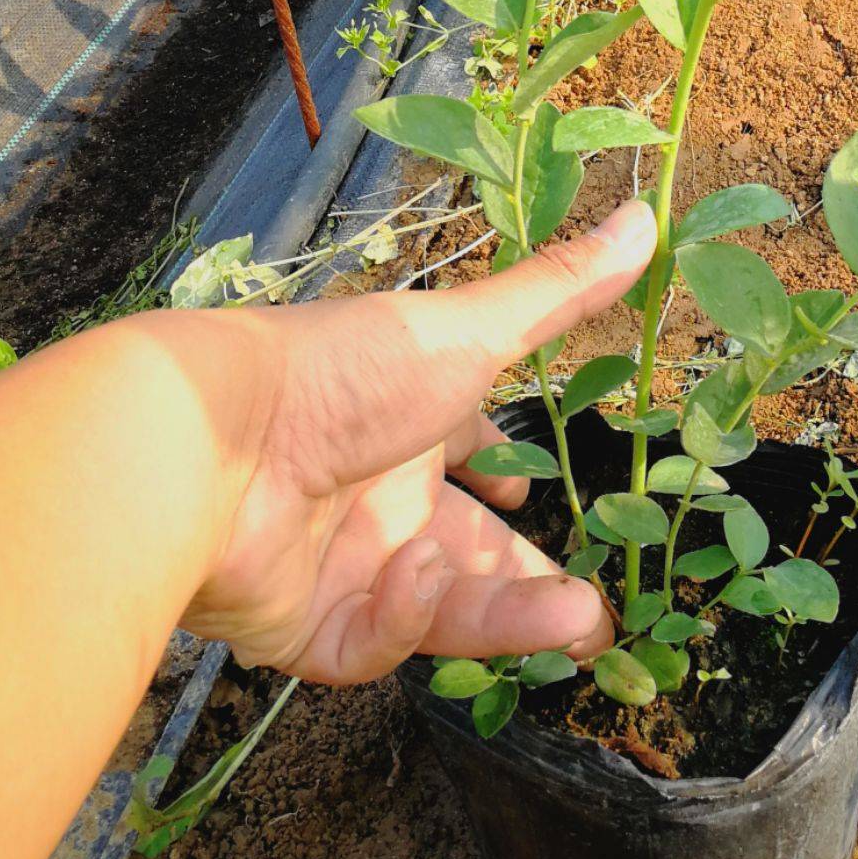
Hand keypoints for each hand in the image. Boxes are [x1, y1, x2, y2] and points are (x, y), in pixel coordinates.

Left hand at [178, 198, 654, 685]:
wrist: (211, 445)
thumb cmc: (339, 372)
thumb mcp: (466, 333)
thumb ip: (556, 293)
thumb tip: (646, 219)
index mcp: (408, 421)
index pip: (469, 460)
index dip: (508, 483)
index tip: (545, 498)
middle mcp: (377, 495)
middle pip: (470, 553)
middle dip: (534, 584)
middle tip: (597, 619)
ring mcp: (342, 565)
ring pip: (443, 609)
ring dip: (511, 616)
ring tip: (578, 625)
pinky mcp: (306, 629)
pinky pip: (376, 639)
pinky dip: (405, 612)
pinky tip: (417, 573)